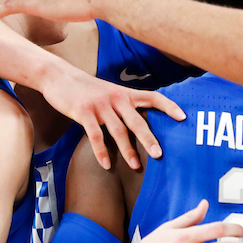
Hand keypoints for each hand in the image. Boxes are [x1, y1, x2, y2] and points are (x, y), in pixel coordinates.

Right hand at [40, 64, 184, 169]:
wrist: (59, 76)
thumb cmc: (87, 88)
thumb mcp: (110, 92)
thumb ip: (125, 105)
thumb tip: (141, 123)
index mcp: (125, 93)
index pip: (153, 97)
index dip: (169, 106)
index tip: (183, 117)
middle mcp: (116, 98)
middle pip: (137, 120)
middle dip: (149, 138)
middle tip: (159, 155)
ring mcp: (100, 105)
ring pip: (118, 131)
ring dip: (127, 150)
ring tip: (136, 166)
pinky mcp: (83, 112)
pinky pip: (95, 135)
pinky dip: (101, 152)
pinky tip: (106, 165)